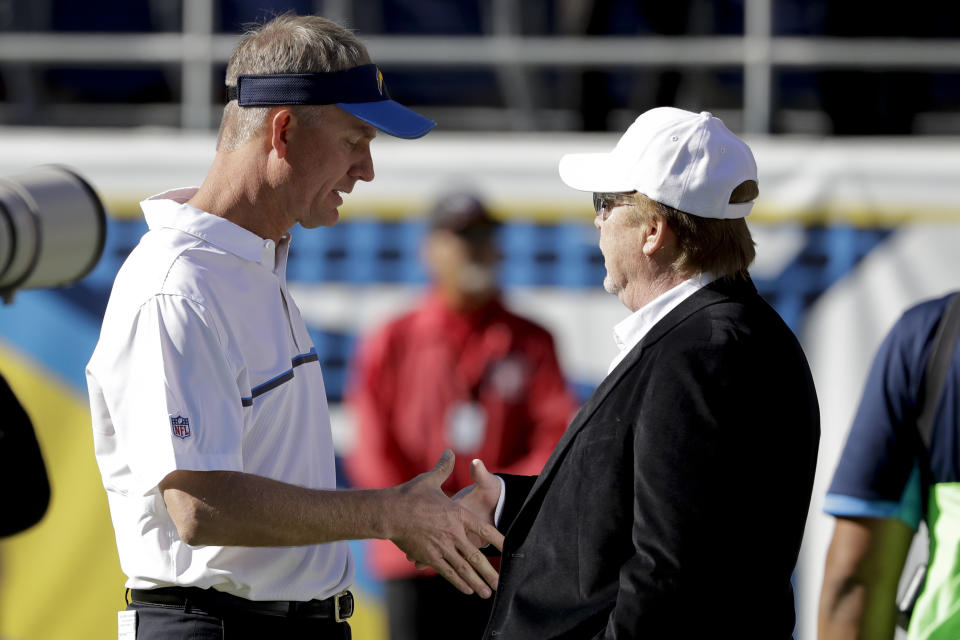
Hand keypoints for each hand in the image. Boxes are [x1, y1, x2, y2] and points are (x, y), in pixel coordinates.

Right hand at [387, 450, 504, 597]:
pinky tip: (467, 590)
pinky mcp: (429, 556)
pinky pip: (447, 571)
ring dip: (477, 581)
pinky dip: (458, 581)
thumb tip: (450, 451)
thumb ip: (443, 467)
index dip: (497, 539)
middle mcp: (452, 532)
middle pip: (476, 555)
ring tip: (488, 593)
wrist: (389, 511)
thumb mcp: (429, 480)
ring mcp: (441, 546)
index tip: (508, 548)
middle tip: (501, 583)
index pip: (484, 529)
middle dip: (489, 571)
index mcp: (457, 513)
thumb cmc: (409, 495)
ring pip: (463, 568)